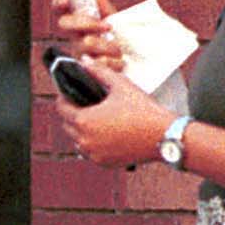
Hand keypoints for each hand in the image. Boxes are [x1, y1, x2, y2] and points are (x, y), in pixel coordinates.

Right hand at [53, 0, 122, 71]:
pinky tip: (117, 62)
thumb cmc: (116, 40)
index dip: (58, 2)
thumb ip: (104, 6)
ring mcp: (78, 53)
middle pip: (65, 24)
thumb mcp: (112, 20)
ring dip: (107, 45)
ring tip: (118, 50)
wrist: (129, 63)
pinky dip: (112, 62)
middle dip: (87, 22)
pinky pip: (98, 62)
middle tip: (106, 26)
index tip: (65, 0)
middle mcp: (74, 37)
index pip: (60, 10)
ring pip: (85, 43)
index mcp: (78, 23)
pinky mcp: (86, 71)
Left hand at [55, 61, 170, 167]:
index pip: (61, 108)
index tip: (68, 92)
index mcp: (84, 120)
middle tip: (83, 103)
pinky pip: (90, 152)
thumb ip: (99, 72)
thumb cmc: (143, 109)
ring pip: (77, 140)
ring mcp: (93, 154)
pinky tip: (103, 133)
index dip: (63, 98)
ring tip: (94, 118)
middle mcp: (84, 140)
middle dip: (72, 114)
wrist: (164, 135)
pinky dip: (93, 143)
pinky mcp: (103, 162)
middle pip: (67, 125)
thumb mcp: (121, 85)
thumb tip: (84, 61)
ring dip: (81, 130)